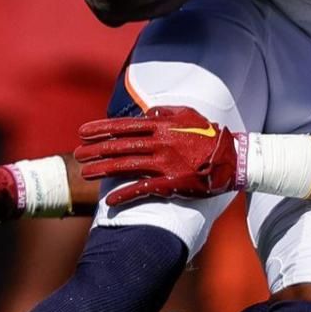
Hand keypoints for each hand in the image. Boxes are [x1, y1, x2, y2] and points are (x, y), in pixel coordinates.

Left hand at [74, 106, 242, 205]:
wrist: (233, 158)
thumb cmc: (210, 135)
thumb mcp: (188, 114)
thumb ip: (165, 111)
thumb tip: (146, 112)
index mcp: (162, 125)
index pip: (124, 126)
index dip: (101, 129)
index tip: (83, 132)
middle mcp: (160, 143)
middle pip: (120, 146)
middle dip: (95, 150)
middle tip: (77, 154)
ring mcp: (165, 164)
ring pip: (126, 166)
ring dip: (103, 169)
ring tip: (85, 172)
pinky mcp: (172, 183)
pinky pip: (143, 189)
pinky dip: (124, 194)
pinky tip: (109, 199)